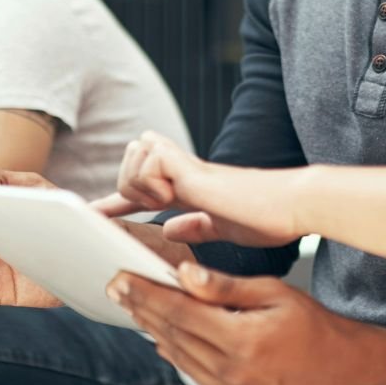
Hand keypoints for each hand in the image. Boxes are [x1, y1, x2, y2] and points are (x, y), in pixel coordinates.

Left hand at [92, 131, 305, 249]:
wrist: (292, 206)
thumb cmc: (268, 217)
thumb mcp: (223, 228)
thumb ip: (197, 226)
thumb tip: (170, 229)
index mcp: (190, 187)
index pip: (143, 188)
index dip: (115, 201)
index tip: (93, 214)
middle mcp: (185, 171)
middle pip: (133, 154)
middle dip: (127, 182)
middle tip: (151, 207)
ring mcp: (189, 167)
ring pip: (136, 155)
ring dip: (141, 183)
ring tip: (167, 202)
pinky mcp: (195, 170)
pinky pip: (152, 163)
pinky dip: (153, 183)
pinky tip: (172, 198)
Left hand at [107, 262, 341, 384]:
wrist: (339, 367)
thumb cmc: (312, 323)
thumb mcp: (274, 292)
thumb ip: (226, 287)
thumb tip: (184, 275)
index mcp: (244, 339)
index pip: (182, 312)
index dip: (148, 294)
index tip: (122, 277)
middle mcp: (232, 371)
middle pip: (172, 333)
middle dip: (141, 308)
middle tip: (116, 286)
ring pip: (177, 354)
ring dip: (152, 328)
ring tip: (132, 305)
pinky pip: (191, 370)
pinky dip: (172, 348)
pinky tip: (159, 332)